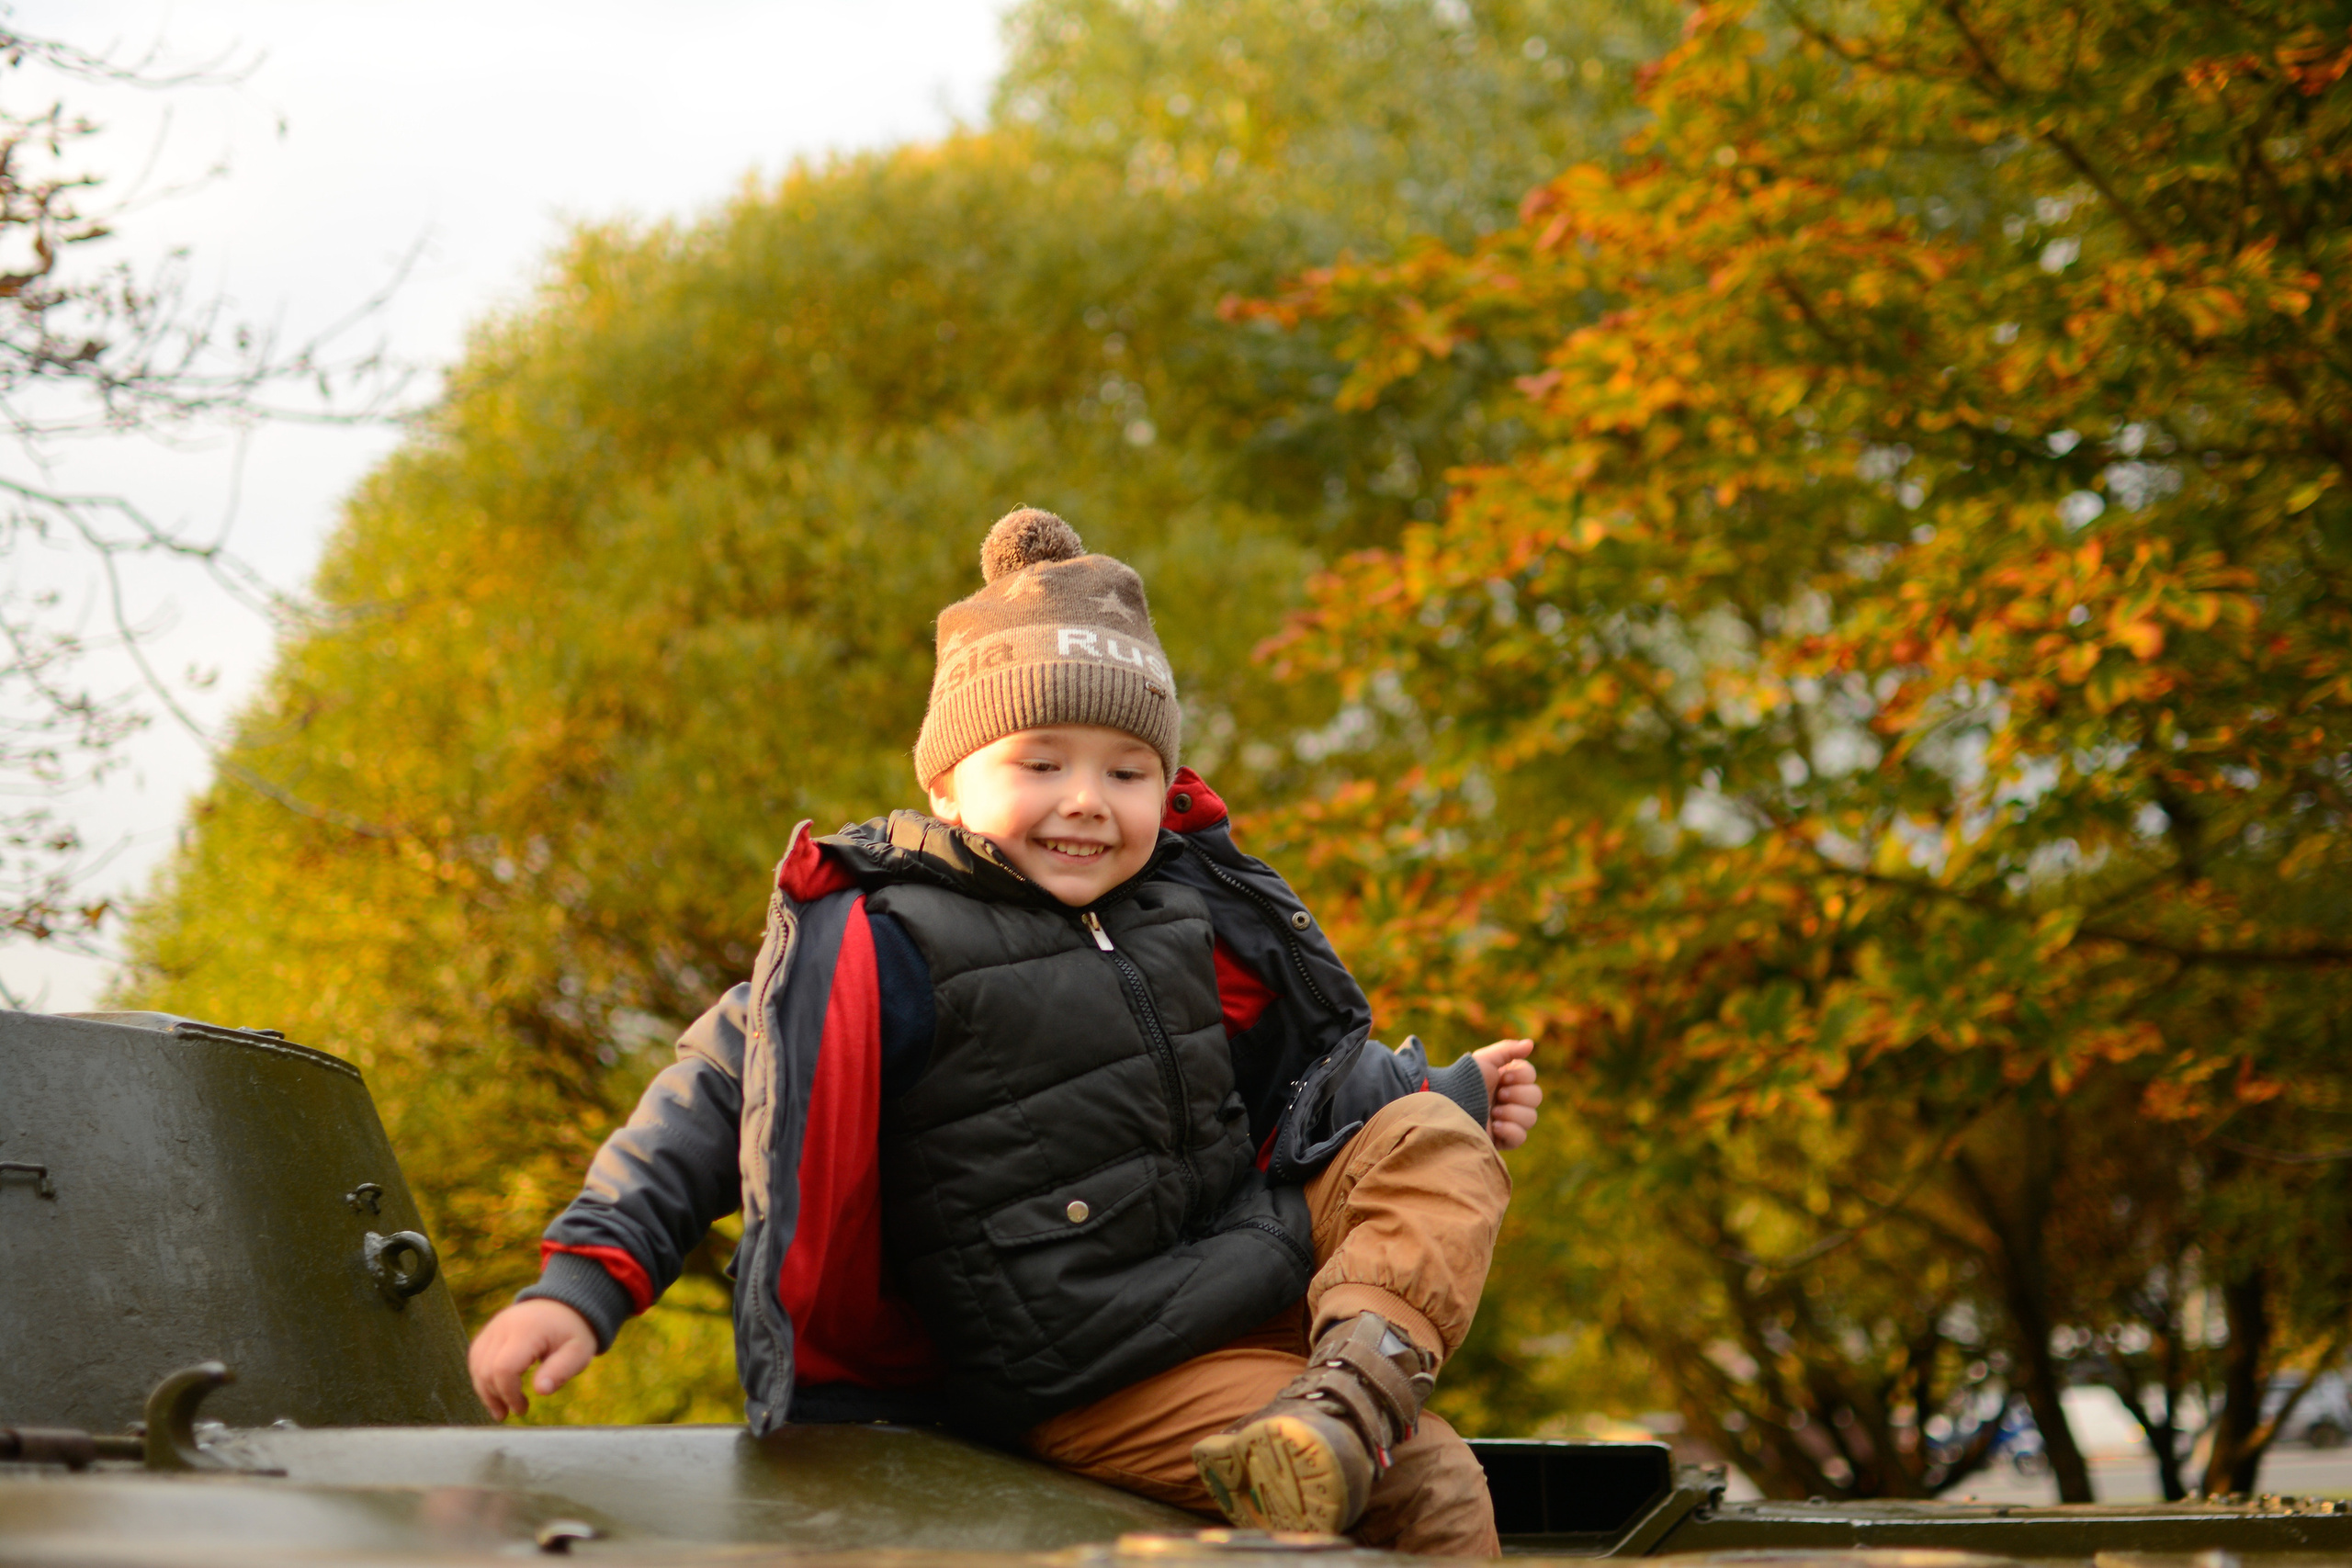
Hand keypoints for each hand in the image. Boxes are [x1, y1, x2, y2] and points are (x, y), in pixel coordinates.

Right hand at [468, 1298, 596, 1419]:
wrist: (564, 1306)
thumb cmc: (572, 1333)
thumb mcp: (578, 1352)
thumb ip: (561, 1371)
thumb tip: (541, 1390)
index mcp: (527, 1331)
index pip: (504, 1368)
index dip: (509, 1394)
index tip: (523, 1409)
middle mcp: (504, 1326)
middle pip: (485, 1370)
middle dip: (495, 1397)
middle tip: (515, 1411)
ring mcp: (493, 1327)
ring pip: (476, 1365)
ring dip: (486, 1391)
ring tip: (502, 1408)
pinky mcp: (488, 1331)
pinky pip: (476, 1358)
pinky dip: (483, 1377)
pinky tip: (496, 1391)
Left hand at [1468, 1038, 1542, 1149]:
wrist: (1449, 1105)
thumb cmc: (1465, 1080)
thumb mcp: (1485, 1060)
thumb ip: (1508, 1050)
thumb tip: (1530, 1044)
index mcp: (1506, 1080)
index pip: (1530, 1077)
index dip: (1521, 1077)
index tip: (1504, 1078)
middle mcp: (1509, 1099)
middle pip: (1536, 1097)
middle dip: (1518, 1095)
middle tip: (1499, 1095)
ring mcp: (1507, 1120)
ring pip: (1531, 1118)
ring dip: (1512, 1113)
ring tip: (1493, 1112)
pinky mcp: (1502, 1139)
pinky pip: (1521, 1138)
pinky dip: (1510, 1131)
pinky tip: (1495, 1126)